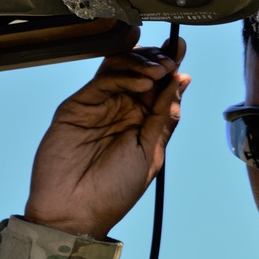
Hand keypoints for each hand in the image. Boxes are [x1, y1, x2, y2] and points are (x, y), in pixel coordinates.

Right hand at [23, 28, 190, 237]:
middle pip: (140, 69)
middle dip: (157, 59)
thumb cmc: (114, 191)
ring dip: (142, 62)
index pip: (159, 85)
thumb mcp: (151, 152)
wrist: (75, 211)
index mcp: (143, 121)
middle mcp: (122, 109)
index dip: (170, 64)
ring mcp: (100, 104)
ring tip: (158, 70)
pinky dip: (123, 74)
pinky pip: (102, 79)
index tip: (180, 47)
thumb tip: (183, 80)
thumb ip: (164, 115)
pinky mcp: (79, 105)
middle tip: (169, 60)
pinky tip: (141, 81)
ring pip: (120, 67)